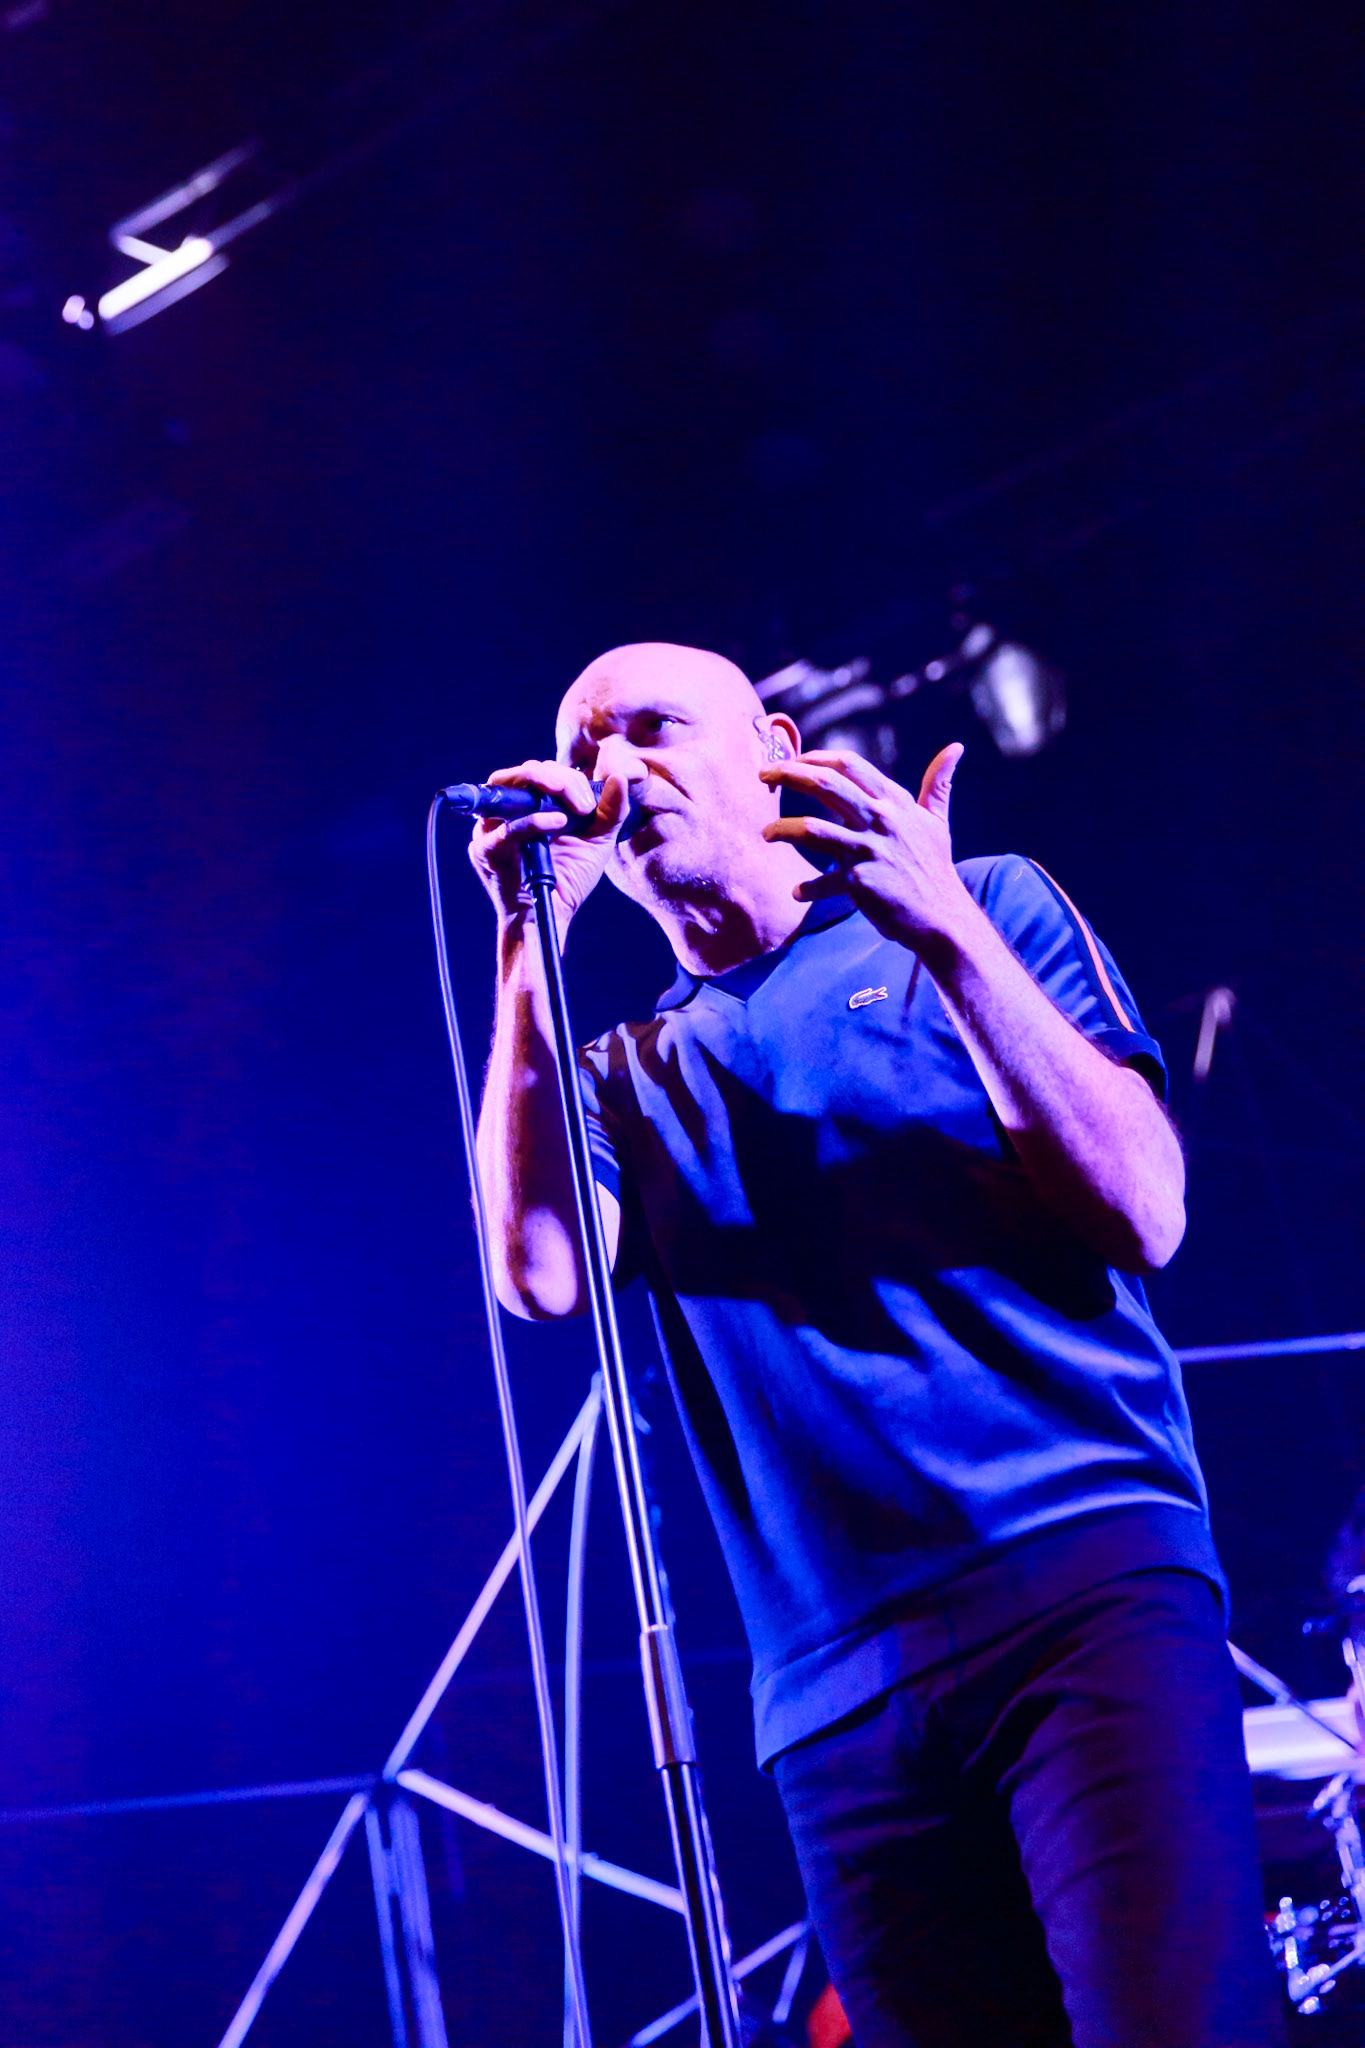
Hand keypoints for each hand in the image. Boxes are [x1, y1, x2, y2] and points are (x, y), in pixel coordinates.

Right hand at [468, 759, 631, 933]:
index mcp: (530, 804)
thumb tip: (620, 777)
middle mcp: (507, 811)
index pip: (542, 772)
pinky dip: (533, 822)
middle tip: (584, 804)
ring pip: (507, 785)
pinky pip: (506, 828)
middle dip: (559, 779)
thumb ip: (610, 810)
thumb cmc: (569, 878)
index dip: (568, 779)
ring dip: (540, 783)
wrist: (550, 914)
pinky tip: (558, 822)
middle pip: (525, 772)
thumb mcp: (597, 840)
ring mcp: (492, 828)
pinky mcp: (486, 849)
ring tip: (570, 800)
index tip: (590, 804)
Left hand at [759, 742, 974, 950]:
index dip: (816, 757)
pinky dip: (806, 888)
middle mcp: (881, 820)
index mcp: (894, 802)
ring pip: (813, 829)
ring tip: (765, 833)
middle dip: (788, 774)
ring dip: (782, 829)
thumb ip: (938, 784)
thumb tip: (955, 748)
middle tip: (763, 775)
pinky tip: (797, 892)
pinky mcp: (860, 882)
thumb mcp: (936, 821)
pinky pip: (822, 882)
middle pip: (826, 786)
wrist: (943, 916)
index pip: (850, 765)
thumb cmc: (935, 866)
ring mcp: (869, 851)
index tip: (793, 759)